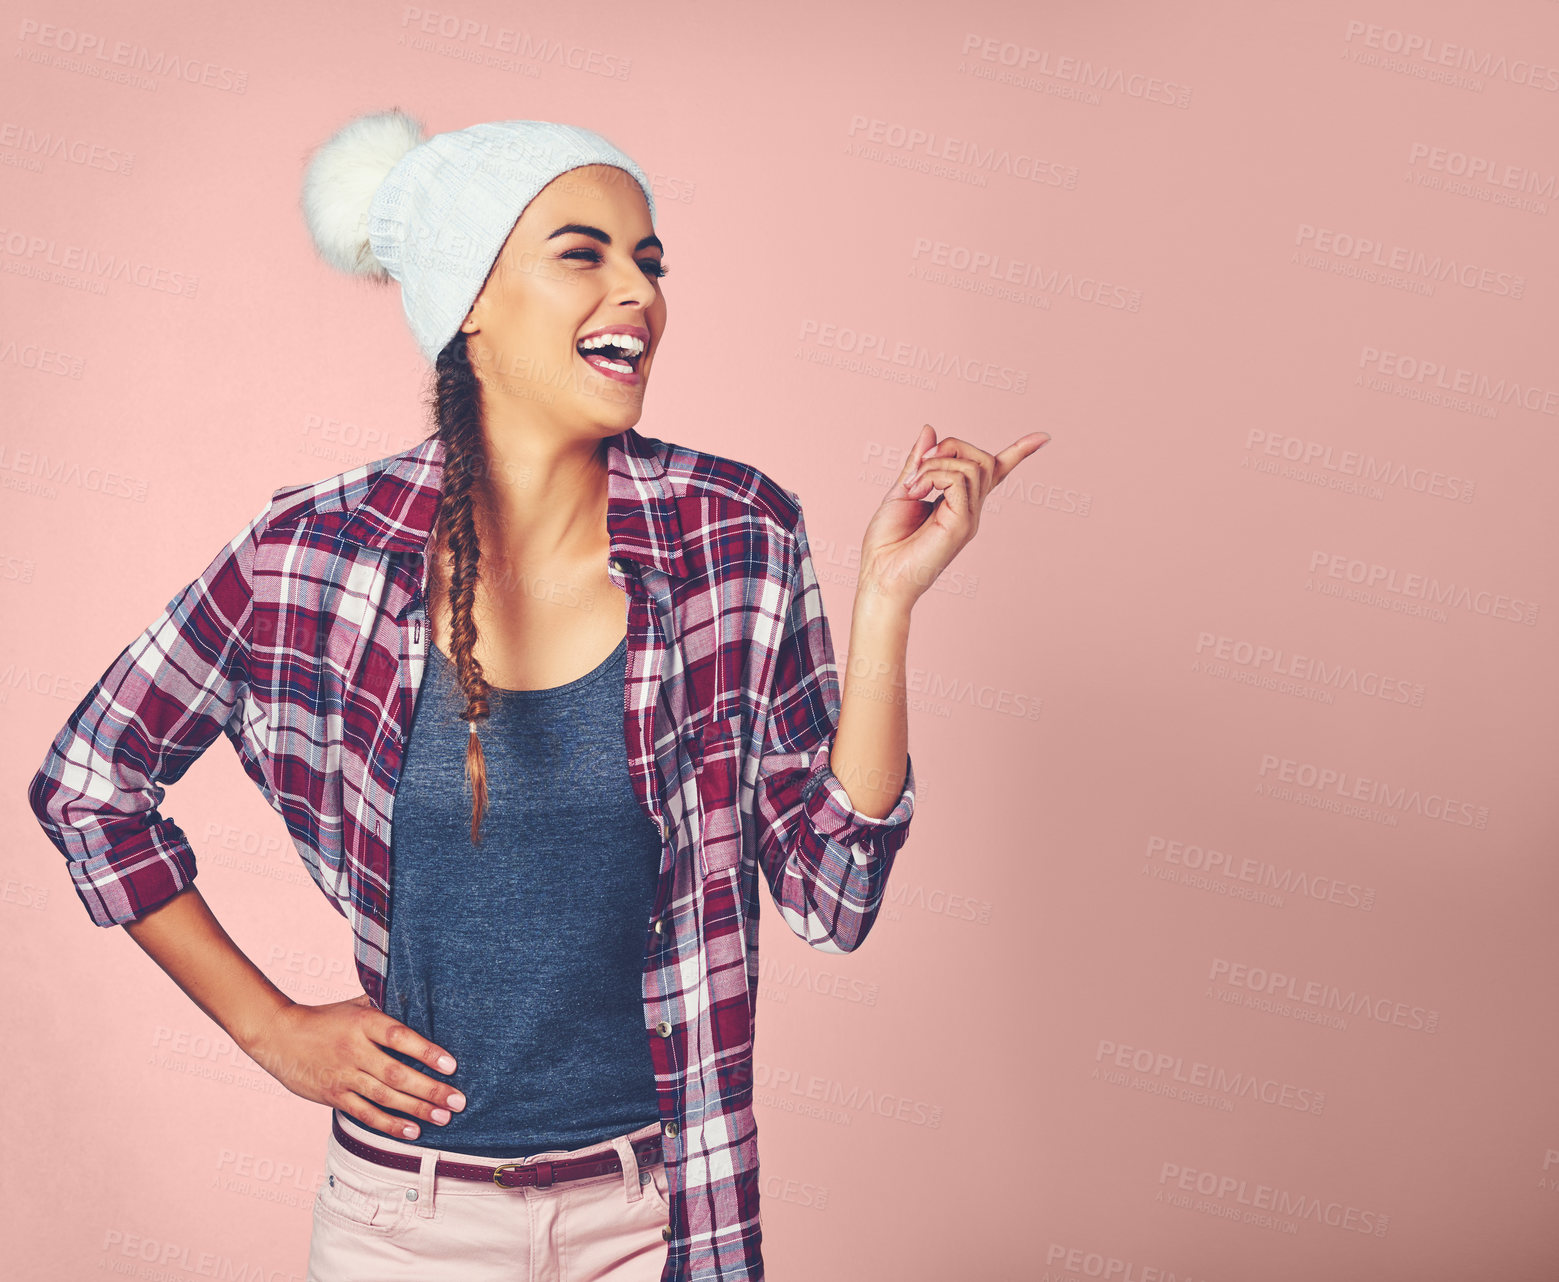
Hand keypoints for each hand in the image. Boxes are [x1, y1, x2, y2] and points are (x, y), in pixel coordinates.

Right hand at [245, 993, 465, 1139]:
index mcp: (363, 1024)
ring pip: (384, 1096)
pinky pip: (365, 1113)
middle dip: (430, 1089)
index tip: (452, 1065)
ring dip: (416, 1109)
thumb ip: (386, 1005)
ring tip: (444, 1117)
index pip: (400, 1037)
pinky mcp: (333, 1096)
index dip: (427, 1052)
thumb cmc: (325, 1018)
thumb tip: (422, 998)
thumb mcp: (355, 1004)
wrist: (278, 1036)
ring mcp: (343, 1076)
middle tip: (458, 1101)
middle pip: (397, 1073)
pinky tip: (412, 1131)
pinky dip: (389, 1124)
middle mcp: (354, 1051)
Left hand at [859, 423, 1049, 610]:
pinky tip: (916, 491)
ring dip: (935, 464)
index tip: (1043, 437)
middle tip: (918, 466)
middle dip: (951, 447)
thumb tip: (930, 430)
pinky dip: (933, 476)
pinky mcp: (963, 524)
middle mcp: (970, 509)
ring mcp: (969, 517)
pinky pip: (959, 480)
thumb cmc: (887, 541)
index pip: (995, 473)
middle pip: (982, 459)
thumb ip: (920, 463)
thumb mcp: (903, 490)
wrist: (879, 575)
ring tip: (912, 486)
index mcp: (958, 501)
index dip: (1019, 452)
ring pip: (972, 466)